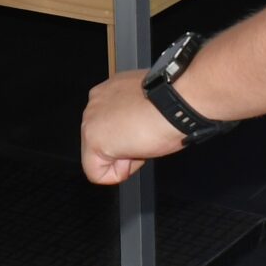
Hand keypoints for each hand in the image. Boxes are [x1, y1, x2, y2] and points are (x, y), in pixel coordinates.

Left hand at [82, 68, 183, 184]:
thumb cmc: (172, 102)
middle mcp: (94, 102)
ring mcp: (90, 120)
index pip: (110, 124)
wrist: (175, 104)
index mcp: (108, 91)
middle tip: (145, 137)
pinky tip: (134, 154)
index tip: (144, 128)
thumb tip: (136, 126)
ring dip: (123, 157)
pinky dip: (117, 173)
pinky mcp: (93, 140)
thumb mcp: (147, 104)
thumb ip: (133, 114)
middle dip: (124, 146)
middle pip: (103, 140)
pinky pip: (96, 173)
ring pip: (99, 156)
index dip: (130, 134)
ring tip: (143, 141)